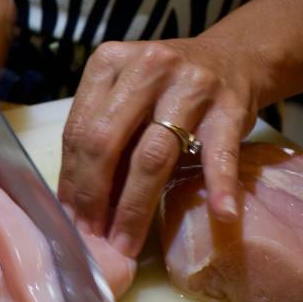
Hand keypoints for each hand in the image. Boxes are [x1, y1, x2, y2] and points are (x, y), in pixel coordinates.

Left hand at [58, 36, 267, 257]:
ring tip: (126, 244)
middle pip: (106, 142)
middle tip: (91, 236)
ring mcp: (192, 86)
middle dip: (94, 197)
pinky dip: (219, 186)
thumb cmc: (166, 89)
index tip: (69, 218)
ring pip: (152, 156)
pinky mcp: (230, 107)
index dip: (71, 180)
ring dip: (135, 208)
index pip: (78, 130)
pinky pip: (219, 153)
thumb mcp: (126, 97)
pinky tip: (221, 214)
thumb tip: (77, 205)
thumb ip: (103, 138)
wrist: (233, 57)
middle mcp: (148, 68)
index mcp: (109, 62)